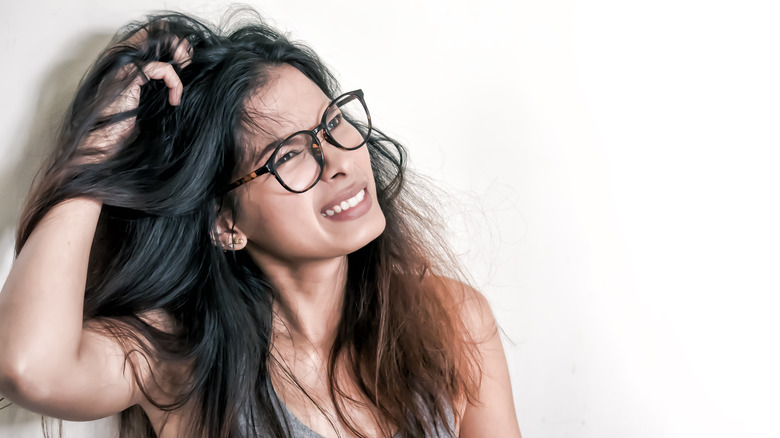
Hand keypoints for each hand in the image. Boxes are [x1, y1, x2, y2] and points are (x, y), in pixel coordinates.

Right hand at [77, 27, 191, 163]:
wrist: (104, 142)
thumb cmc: (125, 126)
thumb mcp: (150, 101)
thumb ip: (160, 85)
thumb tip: (184, 78)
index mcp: (128, 63)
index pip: (154, 38)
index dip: (173, 46)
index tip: (186, 67)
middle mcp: (124, 59)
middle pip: (156, 33)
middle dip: (178, 45)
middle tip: (188, 65)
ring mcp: (124, 66)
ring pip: (159, 42)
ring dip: (179, 58)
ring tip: (184, 78)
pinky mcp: (128, 77)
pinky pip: (160, 68)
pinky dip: (174, 82)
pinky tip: (174, 100)